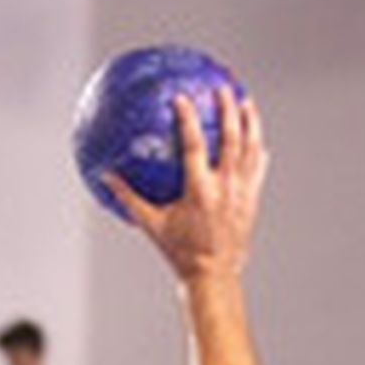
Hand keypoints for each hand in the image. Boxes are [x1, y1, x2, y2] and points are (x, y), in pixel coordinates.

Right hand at [107, 91, 266, 285]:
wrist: (214, 275)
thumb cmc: (181, 252)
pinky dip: (258, 151)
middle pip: (232, 139)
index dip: (188, 118)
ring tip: (247, 102)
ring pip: (252, 149)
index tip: (182, 97)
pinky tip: (257, 139)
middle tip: (224, 88)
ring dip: (250, 123)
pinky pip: (258, 168)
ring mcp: (242, 193)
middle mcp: (225, 187)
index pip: (194, 145)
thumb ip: (129, 198)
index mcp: (199, 191)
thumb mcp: (152, 224)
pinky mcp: (252, 200)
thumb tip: (106, 176)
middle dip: (229, 109)